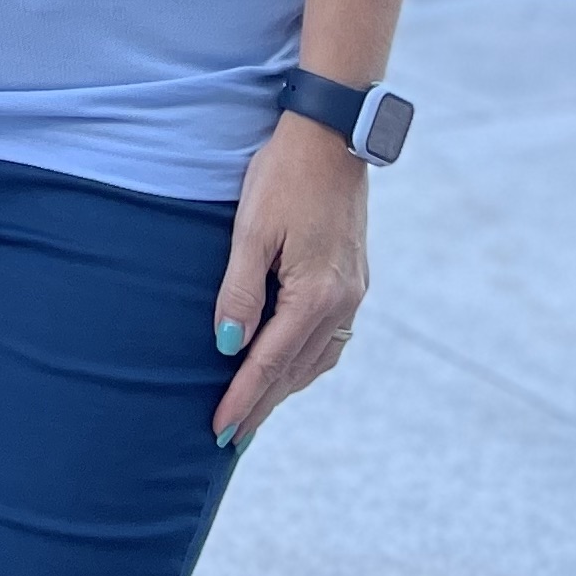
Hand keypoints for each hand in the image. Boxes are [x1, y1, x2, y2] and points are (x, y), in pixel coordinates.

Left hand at [210, 111, 369, 448]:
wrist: (331, 138)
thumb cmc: (282, 177)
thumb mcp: (251, 232)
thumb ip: (239, 292)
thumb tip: (227, 347)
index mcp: (316, 296)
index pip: (269, 363)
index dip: (242, 399)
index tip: (220, 430)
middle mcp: (342, 303)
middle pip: (295, 371)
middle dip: (261, 404)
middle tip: (230, 437)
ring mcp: (354, 293)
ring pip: (317, 359)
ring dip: (285, 386)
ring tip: (254, 408)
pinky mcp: (355, 281)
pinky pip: (330, 338)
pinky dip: (306, 360)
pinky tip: (288, 365)